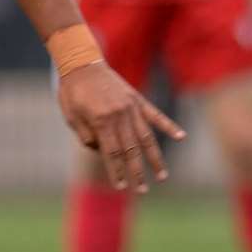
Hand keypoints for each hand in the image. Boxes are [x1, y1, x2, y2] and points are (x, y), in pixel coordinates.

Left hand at [57, 61, 185, 192]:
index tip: (120, 186)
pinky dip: (169, 126)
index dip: (116, 171)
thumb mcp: (71, 116)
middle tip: (142, 189)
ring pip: (146, 137)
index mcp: (101, 120)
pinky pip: (156, 114)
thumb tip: (102, 152)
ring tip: (162, 176)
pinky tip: (181, 137)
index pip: (111, 153)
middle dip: (136, 172)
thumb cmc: (72, 91)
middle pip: (131, 149)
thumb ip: (86, 136)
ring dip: (155, 158)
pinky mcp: (137, 98)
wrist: (80, 62)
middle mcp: (119, 114)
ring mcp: (131, 106)